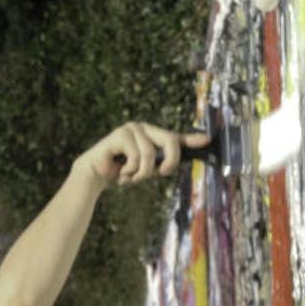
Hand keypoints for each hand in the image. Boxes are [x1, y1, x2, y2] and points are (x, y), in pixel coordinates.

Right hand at [73, 122, 205, 190]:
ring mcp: (132, 129)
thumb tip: (176, 164)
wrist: (96, 175)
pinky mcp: (120, 134)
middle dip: (170, 161)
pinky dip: (130, 171)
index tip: (208, 140)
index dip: (192, 139)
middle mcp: (144, 128)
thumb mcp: (146, 169)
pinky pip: (137, 157)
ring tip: (131, 177)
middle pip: (170, 140)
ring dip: (142, 173)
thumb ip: (161, 164)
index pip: (175, 136)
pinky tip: (121, 173)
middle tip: (162, 173)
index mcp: (152, 135)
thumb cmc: (122, 171)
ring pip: (151, 154)